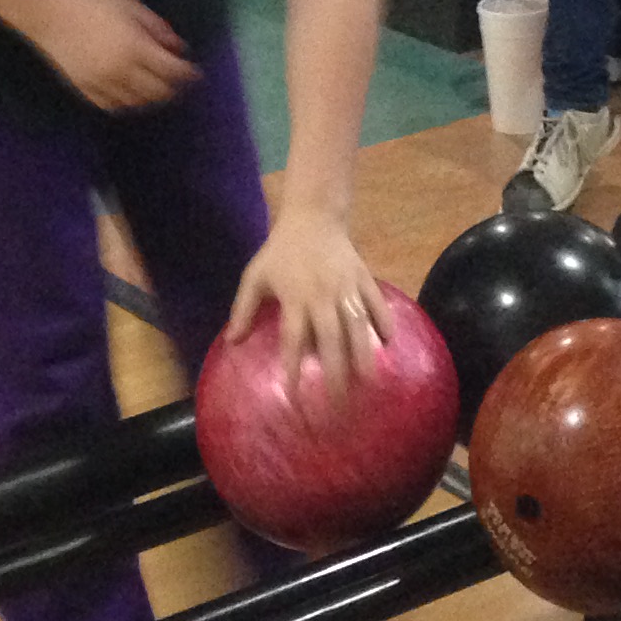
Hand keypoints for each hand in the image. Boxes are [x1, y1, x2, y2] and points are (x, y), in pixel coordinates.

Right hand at [32, 0, 198, 111]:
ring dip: (153, 97)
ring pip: (138, 103)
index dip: (189, 74)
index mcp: (135, 47)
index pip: (172, 71)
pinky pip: (115, 106)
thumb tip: (179, 48)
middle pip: (158, 92)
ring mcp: (103, 84)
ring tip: (158, 86)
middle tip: (180, 82)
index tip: (197, 73)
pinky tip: (133, 93)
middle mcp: (121, 71)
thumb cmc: (94, 4)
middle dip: (174, 89)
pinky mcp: (87, 91)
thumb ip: (158, 29)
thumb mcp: (132, 7)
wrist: (51, 14)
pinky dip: (129, 103)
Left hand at [224, 212, 390, 397]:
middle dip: (336, 373)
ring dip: (364, 355)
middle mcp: (323, 296)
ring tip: (370, 383)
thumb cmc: (281, 250)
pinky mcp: (363, 277)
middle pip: (331, 340)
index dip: (293, 368)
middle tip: (339, 405)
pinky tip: (389, 343)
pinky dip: (383, 321)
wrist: (313, 215)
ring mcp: (347, 287)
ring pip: (358, 325)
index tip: (294, 396)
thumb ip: (244, 309)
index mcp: (296, 298)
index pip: (294, 340)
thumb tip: (232, 343)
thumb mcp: (255, 276)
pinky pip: (376, 303)